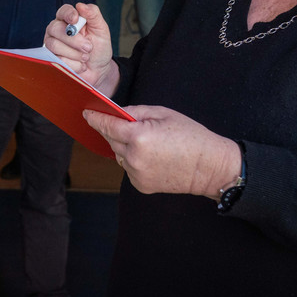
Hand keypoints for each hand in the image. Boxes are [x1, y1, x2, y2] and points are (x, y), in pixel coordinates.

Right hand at [44, 2, 117, 94]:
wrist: (99, 69)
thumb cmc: (99, 47)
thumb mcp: (101, 29)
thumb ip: (93, 15)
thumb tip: (81, 5)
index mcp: (68, 19)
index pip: (63, 11)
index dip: (68, 14)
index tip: (75, 20)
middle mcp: (57, 30)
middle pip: (55, 29)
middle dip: (74, 40)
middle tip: (88, 47)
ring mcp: (52, 44)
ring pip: (55, 45)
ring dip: (75, 54)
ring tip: (86, 57)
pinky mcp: (52, 59)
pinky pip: (58, 60)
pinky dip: (74, 64)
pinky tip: (80, 65)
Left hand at [83, 105, 240, 198]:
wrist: (209, 167)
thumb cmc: (190, 136)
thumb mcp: (163, 113)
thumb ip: (136, 112)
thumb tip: (117, 113)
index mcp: (139, 136)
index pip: (107, 125)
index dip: (95, 118)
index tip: (87, 113)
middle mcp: (133, 157)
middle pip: (110, 140)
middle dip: (112, 130)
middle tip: (121, 123)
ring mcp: (136, 173)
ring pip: (119, 155)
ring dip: (124, 146)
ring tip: (146, 142)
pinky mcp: (140, 185)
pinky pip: (128, 168)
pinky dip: (133, 161)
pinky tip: (152, 157)